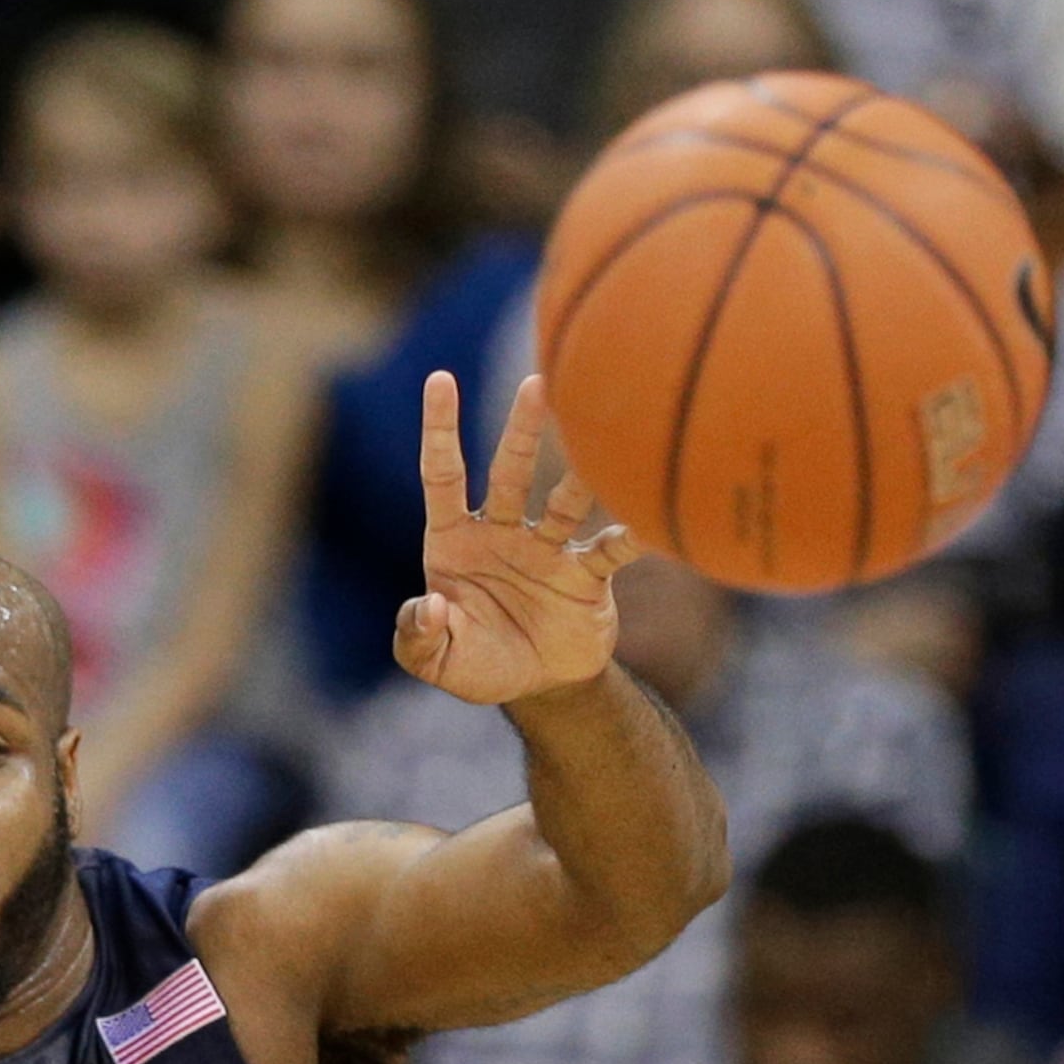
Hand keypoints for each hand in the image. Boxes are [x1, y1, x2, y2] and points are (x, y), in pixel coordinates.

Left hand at [392, 373, 640, 707]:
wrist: (537, 685)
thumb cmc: (477, 661)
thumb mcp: (433, 658)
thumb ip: (416, 636)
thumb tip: (428, 605)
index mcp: (454, 539)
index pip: (443, 474)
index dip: (440, 429)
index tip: (440, 379)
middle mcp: (502, 531)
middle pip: (509, 472)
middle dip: (522, 429)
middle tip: (539, 383)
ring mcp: (547, 548)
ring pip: (565, 502)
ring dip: (580, 475)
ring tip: (601, 436)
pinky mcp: (586, 575)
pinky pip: (610, 550)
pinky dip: (630, 537)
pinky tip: (647, 523)